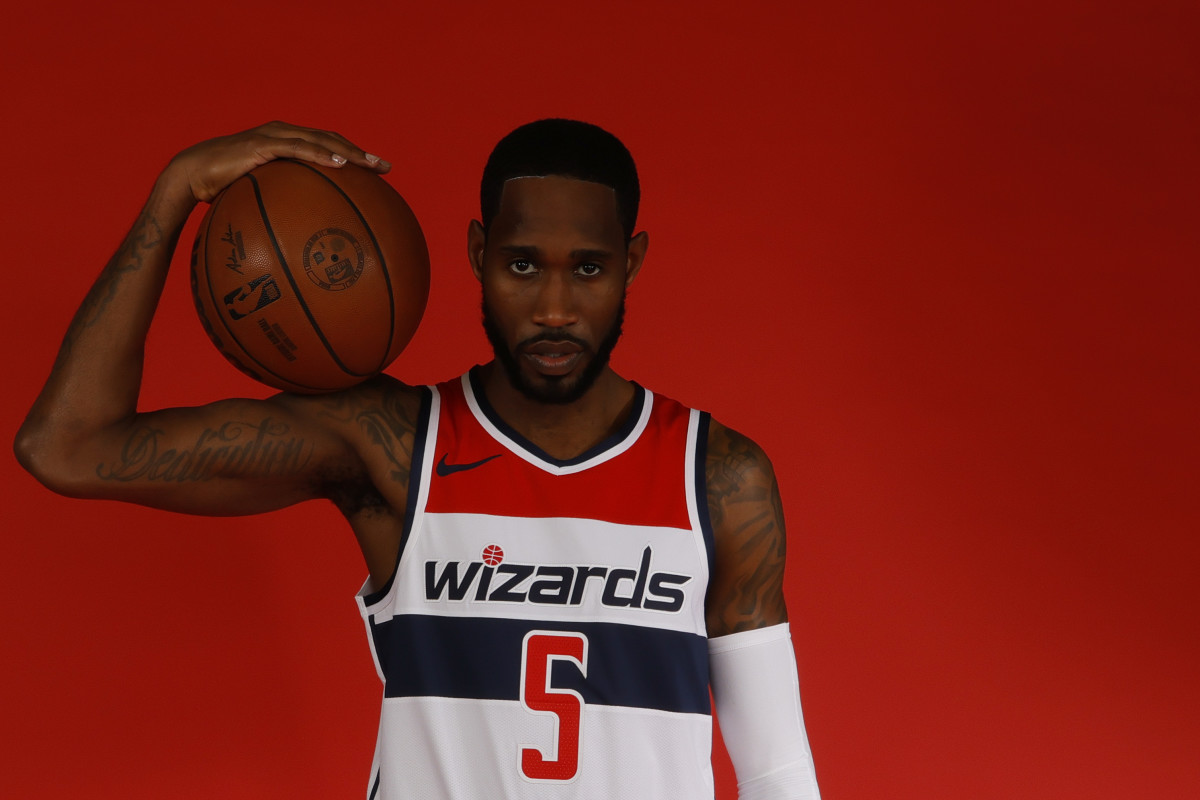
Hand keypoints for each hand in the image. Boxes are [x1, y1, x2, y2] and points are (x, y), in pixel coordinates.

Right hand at [161, 121, 390, 204]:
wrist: (192, 177)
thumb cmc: (224, 192)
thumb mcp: (260, 199)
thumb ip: (282, 208)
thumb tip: (302, 239)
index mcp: (287, 144)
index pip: (327, 146)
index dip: (353, 156)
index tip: (377, 172)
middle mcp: (284, 134)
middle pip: (332, 140)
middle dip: (360, 154)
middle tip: (385, 168)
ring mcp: (274, 136)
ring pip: (320, 140)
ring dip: (348, 152)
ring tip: (370, 165)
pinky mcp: (263, 143)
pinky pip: (298, 149)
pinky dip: (321, 154)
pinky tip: (339, 165)